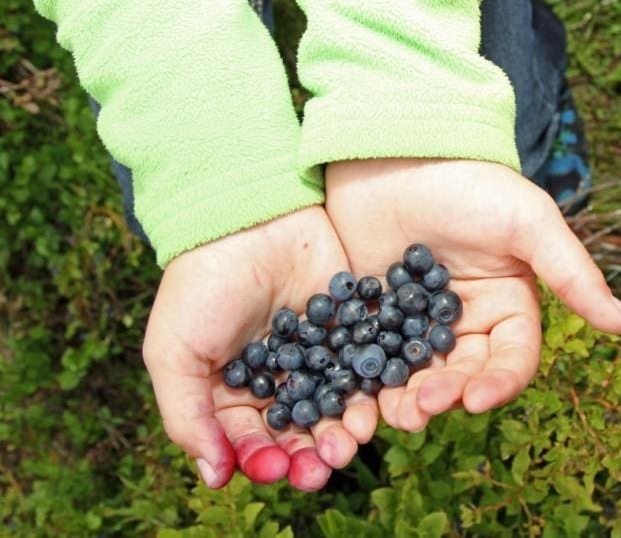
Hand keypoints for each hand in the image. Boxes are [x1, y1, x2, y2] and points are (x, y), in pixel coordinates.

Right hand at [142, 206, 378, 491]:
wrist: (250, 216)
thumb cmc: (202, 283)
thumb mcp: (175, 351)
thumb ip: (187, 416)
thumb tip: (213, 477)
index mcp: (233, 390)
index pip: (251, 440)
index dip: (262, 459)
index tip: (275, 468)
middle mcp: (280, 377)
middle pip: (300, 431)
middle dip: (312, 454)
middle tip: (324, 466)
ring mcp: (320, 352)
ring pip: (338, 405)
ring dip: (345, 430)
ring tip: (352, 441)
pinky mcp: (353, 326)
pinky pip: (367, 367)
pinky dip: (372, 390)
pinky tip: (374, 405)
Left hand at [324, 158, 620, 431]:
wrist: (395, 150)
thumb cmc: (469, 181)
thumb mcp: (527, 223)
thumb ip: (573, 275)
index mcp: (509, 304)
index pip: (513, 357)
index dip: (500, 383)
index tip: (476, 399)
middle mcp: (467, 319)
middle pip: (465, 374)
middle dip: (448, 394)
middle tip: (424, 405)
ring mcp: (418, 319)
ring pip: (420, 374)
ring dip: (410, 399)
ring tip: (396, 412)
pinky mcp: (374, 314)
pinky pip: (374, 357)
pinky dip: (369, 381)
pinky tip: (360, 396)